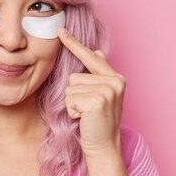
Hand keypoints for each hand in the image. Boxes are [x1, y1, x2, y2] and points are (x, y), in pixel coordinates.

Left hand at [57, 27, 125, 157]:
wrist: (103, 146)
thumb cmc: (98, 121)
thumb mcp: (100, 95)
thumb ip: (98, 73)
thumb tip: (97, 51)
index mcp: (115, 77)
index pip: (90, 57)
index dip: (74, 43)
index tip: (60, 29)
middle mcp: (114, 81)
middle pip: (74, 77)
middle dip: (74, 94)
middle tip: (88, 110)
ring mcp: (107, 90)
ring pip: (70, 88)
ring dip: (73, 103)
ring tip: (86, 114)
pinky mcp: (96, 101)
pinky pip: (70, 100)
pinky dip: (72, 111)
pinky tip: (84, 119)